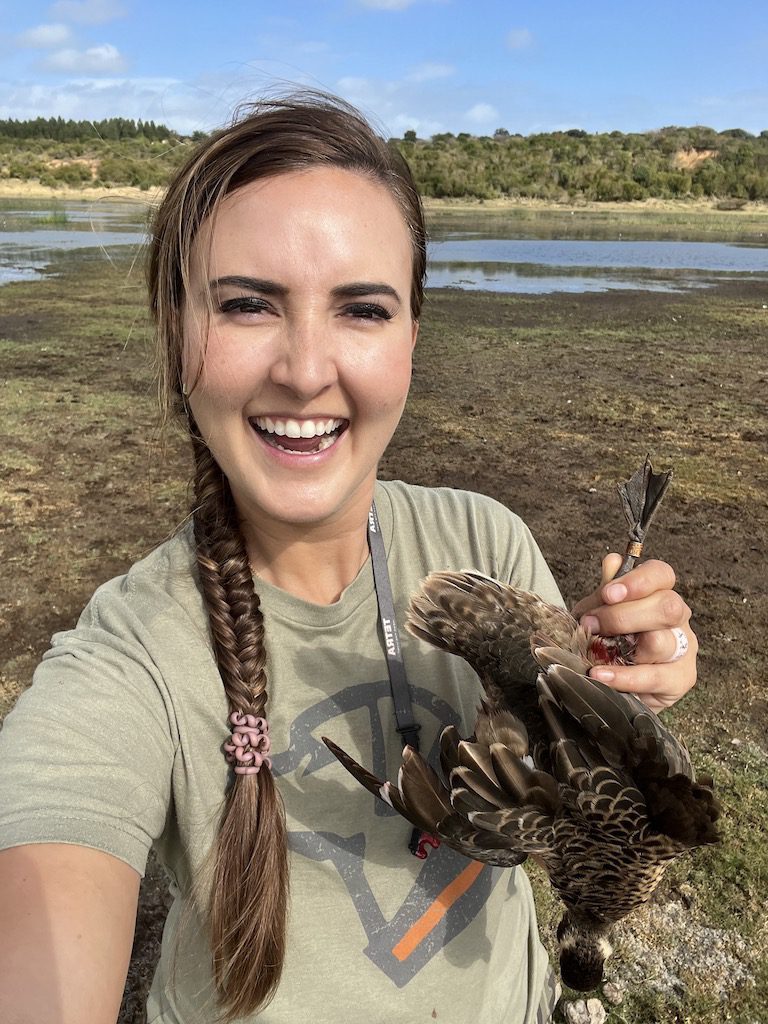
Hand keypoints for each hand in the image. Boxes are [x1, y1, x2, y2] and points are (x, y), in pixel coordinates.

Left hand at [571, 553, 696, 711]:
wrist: (615, 685)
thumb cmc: (610, 643)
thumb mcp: (601, 614)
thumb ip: (607, 592)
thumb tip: (612, 561)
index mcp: (659, 594)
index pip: (661, 575)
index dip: (637, 582)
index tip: (608, 593)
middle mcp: (677, 618)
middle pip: (667, 606)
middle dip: (624, 615)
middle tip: (592, 624)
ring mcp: (683, 649)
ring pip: (662, 641)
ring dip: (621, 644)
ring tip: (592, 650)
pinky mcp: (680, 679)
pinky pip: (652, 676)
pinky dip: (622, 676)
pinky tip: (600, 674)